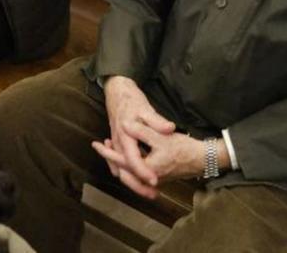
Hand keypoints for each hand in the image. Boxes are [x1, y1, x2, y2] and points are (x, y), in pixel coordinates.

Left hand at [93, 132, 200, 198]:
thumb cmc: (183, 148)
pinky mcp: (159, 173)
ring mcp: (153, 176)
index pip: (122, 161)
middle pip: (123, 169)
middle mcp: (148, 175)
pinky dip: (129, 162)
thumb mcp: (161, 136)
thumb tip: (126, 123)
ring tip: (108, 147)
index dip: (108, 152)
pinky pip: (138, 170)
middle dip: (110, 158)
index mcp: (147, 166)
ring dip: (118, 160)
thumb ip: (142, 131)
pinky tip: (127, 151)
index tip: (97, 144)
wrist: (203, 158)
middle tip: (97, 146)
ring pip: (129, 171)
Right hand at [97, 76, 176, 195]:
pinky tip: (140, 179)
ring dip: (133, 181)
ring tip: (149, 191)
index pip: (132, 159)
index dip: (143, 171)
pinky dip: (128, 174)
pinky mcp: (118, 144)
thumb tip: (169, 128)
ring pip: (121, 169)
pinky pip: (120, 164)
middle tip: (153, 194)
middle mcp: (118, 143)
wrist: (117, 92)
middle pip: (125, 170)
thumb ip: (156, 121)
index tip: (154, 181)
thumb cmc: (131, 100)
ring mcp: (117, 144)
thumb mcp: (145, 108)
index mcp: (125, 136)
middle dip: (137, 184)